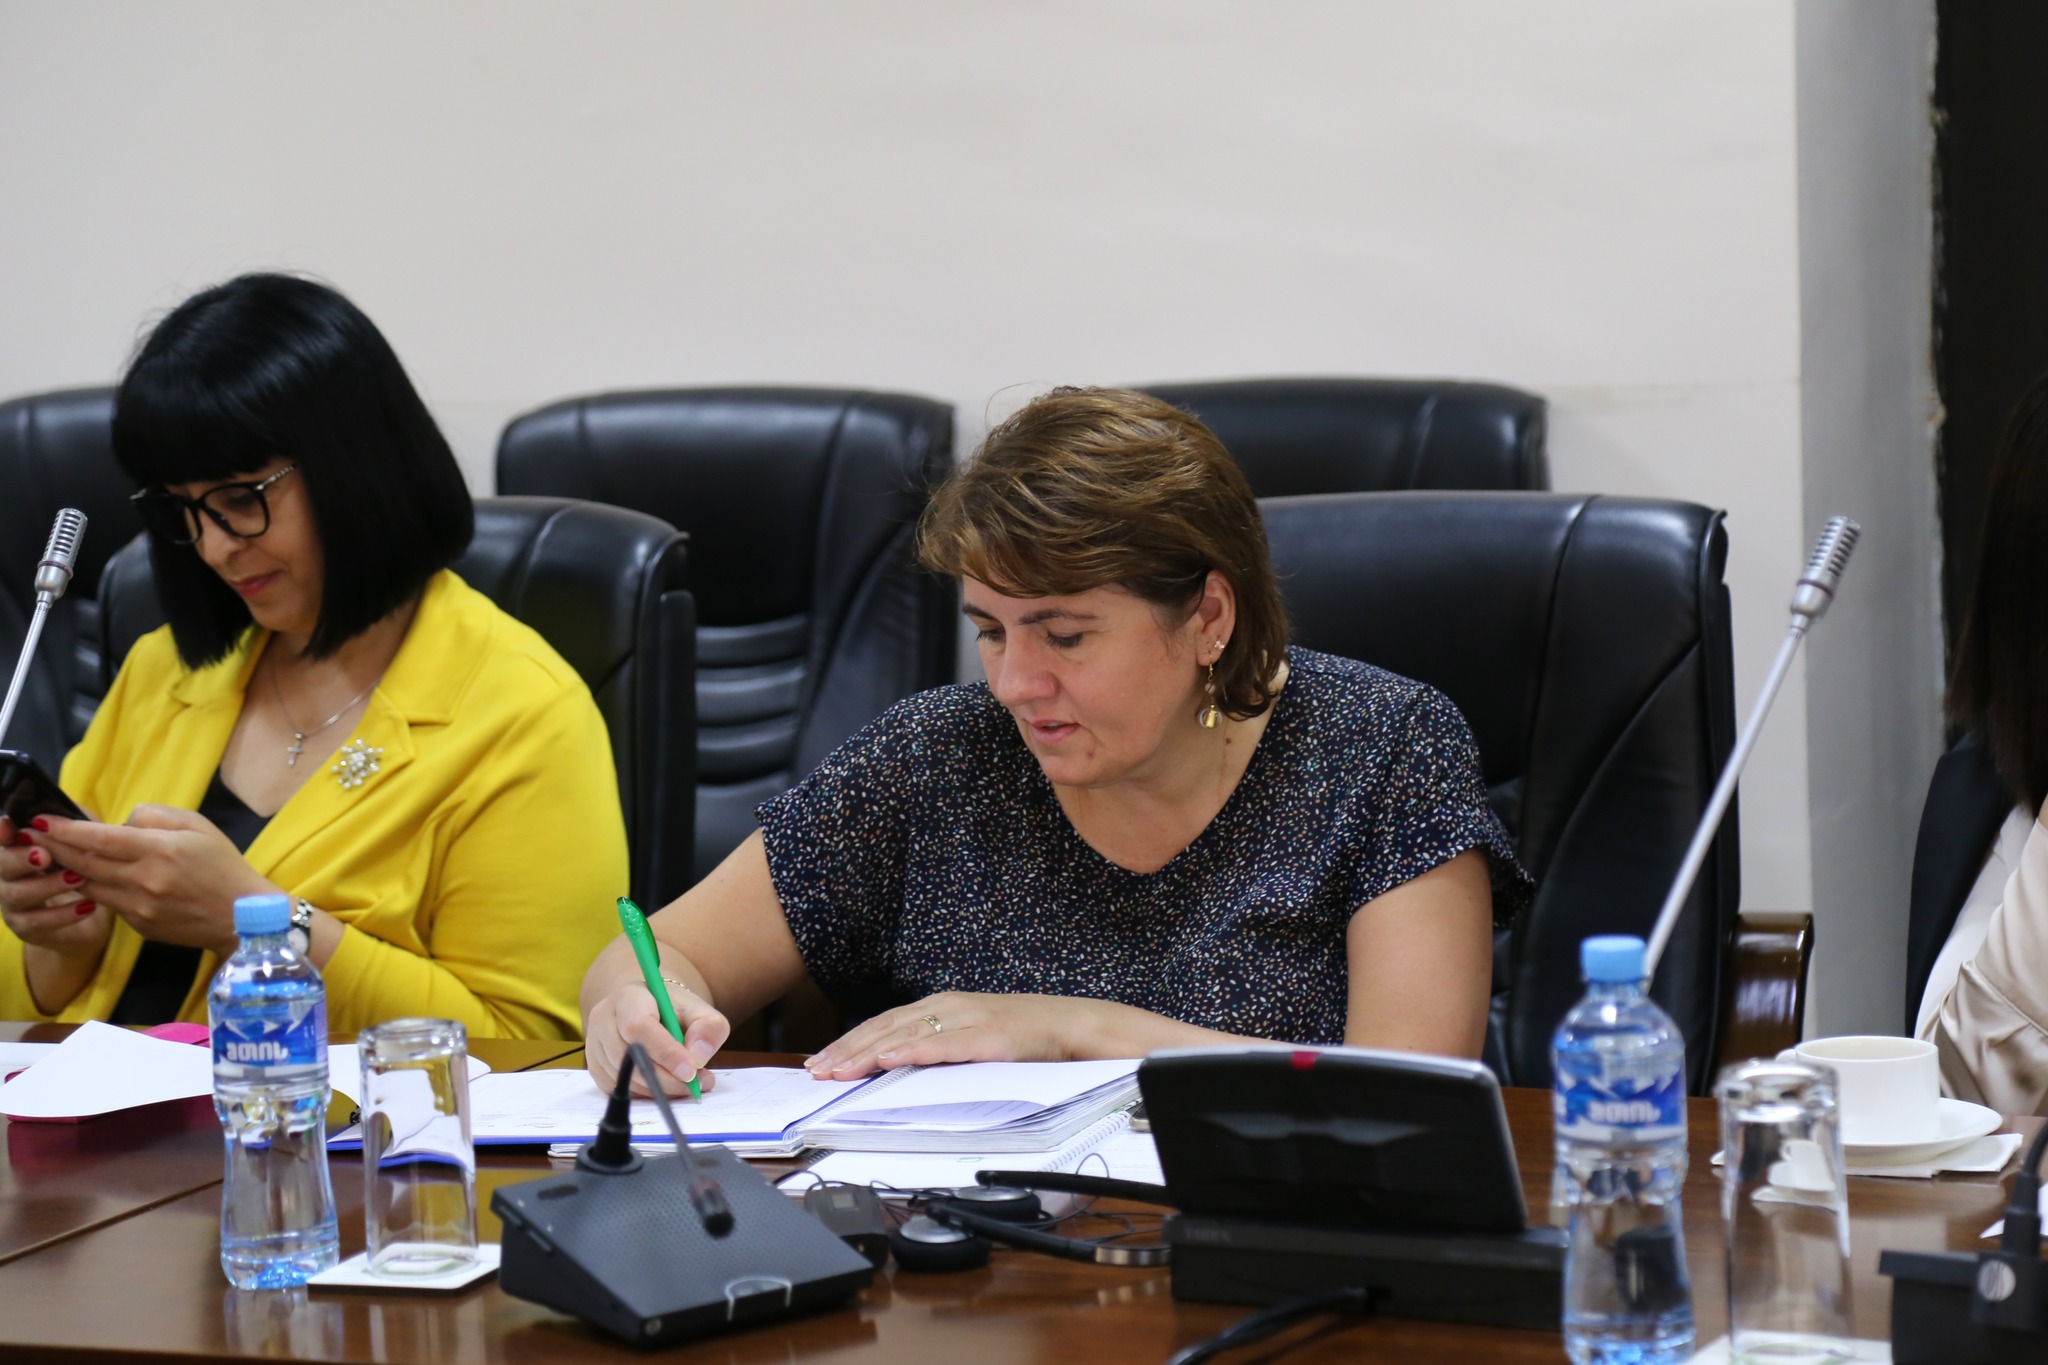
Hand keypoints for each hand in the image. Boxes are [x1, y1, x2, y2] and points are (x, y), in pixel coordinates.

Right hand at [0, 815, 105, 957]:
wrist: (88, 914)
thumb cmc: (80, 867)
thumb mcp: (80, 841)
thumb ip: (71, 822)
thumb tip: (63, 803)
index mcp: (17, 849)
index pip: (2, 837)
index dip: (2, 832)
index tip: (9, 824)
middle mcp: (6, 875)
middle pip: (1, 864)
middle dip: (20, 858)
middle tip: (45, 855)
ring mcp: (12, 903)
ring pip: (18, 894)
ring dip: (48, 885)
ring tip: (79, 878)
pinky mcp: (25, 927)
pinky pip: (36, 922)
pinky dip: (63, 914)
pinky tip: (88, 906)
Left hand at [29, 807, 277, 958]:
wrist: (242, 915)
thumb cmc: (222, 864)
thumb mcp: (197, 825)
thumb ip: (154, 817)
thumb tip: (121, 825)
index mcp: (161, 850)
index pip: (100, 838)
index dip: (66, 829)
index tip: (42, 821)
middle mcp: (145, 881)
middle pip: (85, 862)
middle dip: (56, 847)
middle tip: (34, 836)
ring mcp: (140, 908)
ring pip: (91, 885)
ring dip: (72, 870)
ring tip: (57, 855)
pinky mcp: (139, 926)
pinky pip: (109, 903)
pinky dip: (99, 888)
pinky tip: (97, 878)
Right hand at [585, 979, 728, 1097]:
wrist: (650, 1010)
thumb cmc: (673, 1011)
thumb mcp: (699, 1010)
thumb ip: (708, 1028)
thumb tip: (698, 1057)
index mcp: (628, 997)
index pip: (639, 1027)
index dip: (665, 1053)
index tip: (690, 1072)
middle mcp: (603, 1018)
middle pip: (629, 1056)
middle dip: (665, 1078)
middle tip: (694, 1085)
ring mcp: (594, 1044)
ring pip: (623, 1077)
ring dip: (658, 1088)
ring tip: (685, 1084)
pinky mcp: (594, 1066)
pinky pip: (618, 1089)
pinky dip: (644, 1094)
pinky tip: (664, 1085)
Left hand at [805, 992, 1083, 1078]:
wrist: (1072, 1025)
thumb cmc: (1023, 1036)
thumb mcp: (972, 1036)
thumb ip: (939, 1046)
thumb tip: (898, 1068)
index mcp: (943, 1006)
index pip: (885, 1024)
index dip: (850, 1043)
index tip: (820, 1062)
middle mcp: (949, 1007)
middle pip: (887, 1028)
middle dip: (848, 1051)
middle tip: (817, 1071)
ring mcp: (968, 1019)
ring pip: (907, 1035)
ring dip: (868, 1053)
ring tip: (839, 1069)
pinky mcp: (988, 1036)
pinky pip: (944, 1044)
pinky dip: (913, 1051)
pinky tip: (889, 1060)